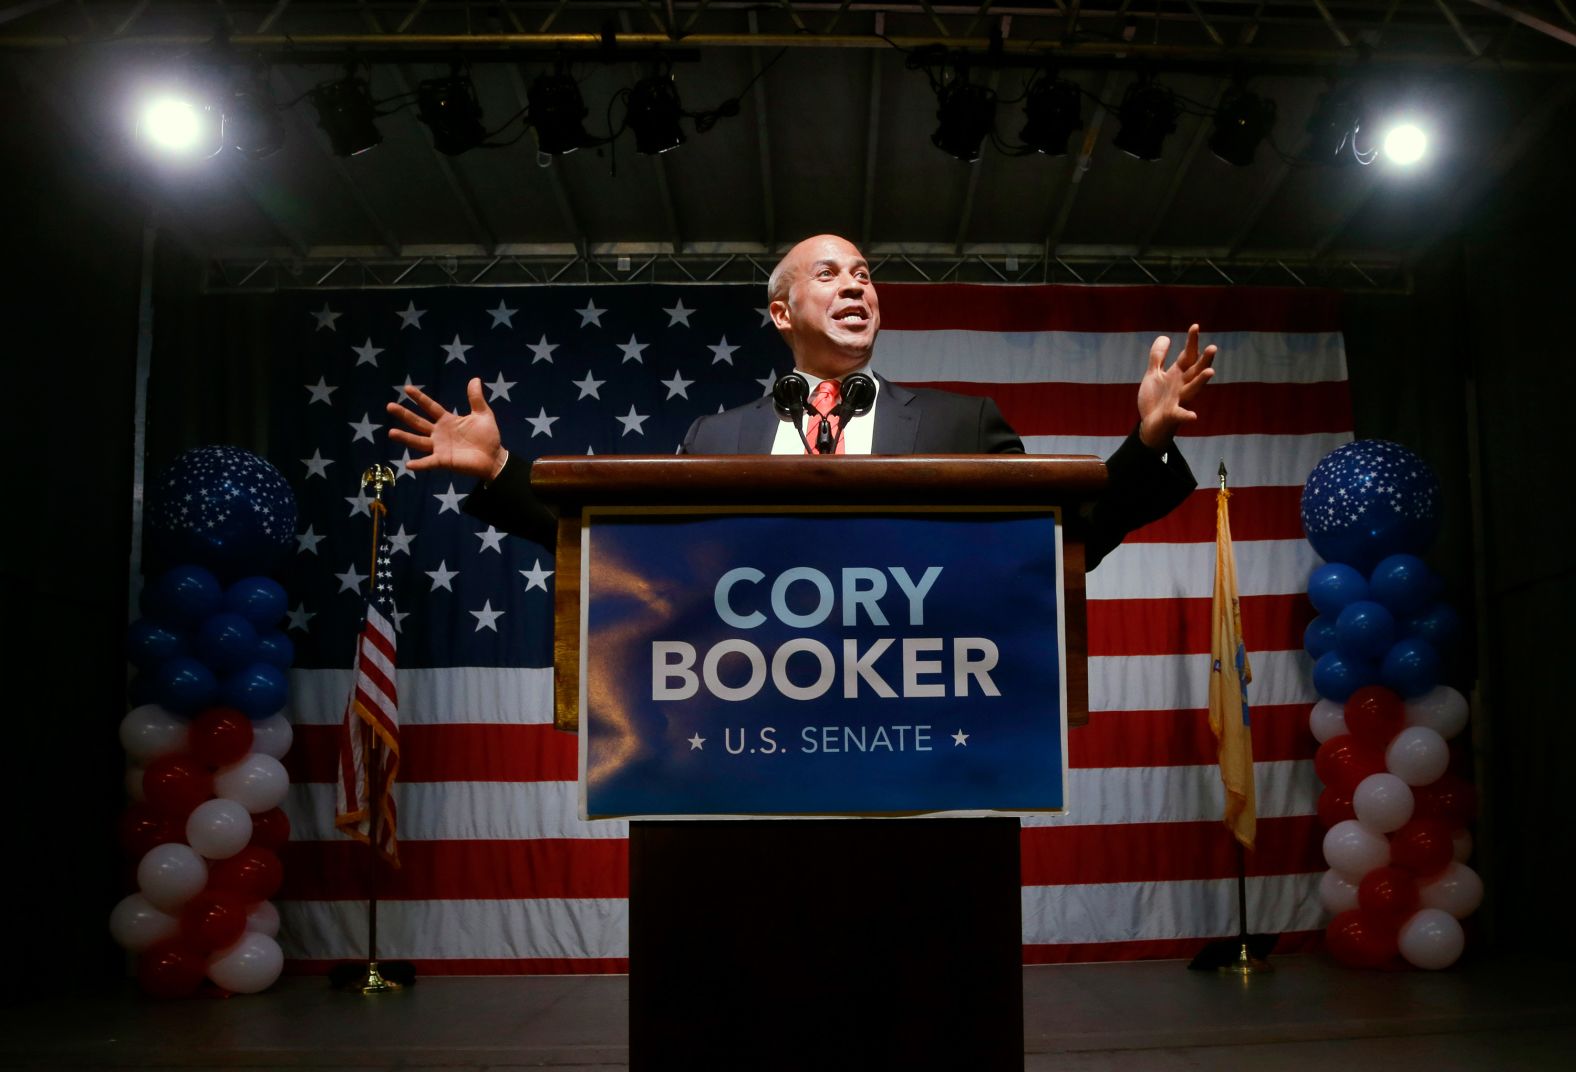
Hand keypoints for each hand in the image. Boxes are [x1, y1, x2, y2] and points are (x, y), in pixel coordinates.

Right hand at [386, 378, 506, 479]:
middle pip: (419, 422)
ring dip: (405, 438)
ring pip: (418, 441)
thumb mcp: (483, 414)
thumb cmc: (488, 437)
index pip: (430, 407)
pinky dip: (419, 464)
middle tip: (390, 406)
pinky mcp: (444, 461)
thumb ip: (476, 399)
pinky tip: (408, 464)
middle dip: (405, 415)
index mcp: (447, 421)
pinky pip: (429, 463)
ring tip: (391, 432)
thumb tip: (474, 379)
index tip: (406, 388)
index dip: (419, 398)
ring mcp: (440, 448)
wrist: (495, 458)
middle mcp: (439, 433)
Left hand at [1137, 324, 1215, 448]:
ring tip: (1210, 372)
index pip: (1187, 355)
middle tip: (1213, 348)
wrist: (1149, 425)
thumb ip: (1158, 357)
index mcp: (1177, 374)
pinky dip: (1186, 415)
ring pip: (1193, 389)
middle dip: (1204, 360)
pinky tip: (1193, 416)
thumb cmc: (1155, 399)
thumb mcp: (1154, 374)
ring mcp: (1179, 400)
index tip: (1195, 326)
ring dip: (1201, 381)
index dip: (1191, 342)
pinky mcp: (1172, 415)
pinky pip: (1181, 415)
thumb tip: (1165, 337)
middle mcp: (1182, 385)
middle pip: (1195, 370)